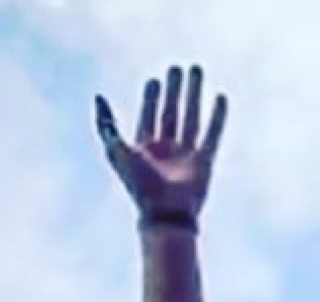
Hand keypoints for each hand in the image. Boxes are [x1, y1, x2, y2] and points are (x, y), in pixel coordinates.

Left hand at [96, 67, 227, 225]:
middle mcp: (166, 150)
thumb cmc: (139, 187)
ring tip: (196, 71)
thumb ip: (107, 125)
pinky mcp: (204, 161)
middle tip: (176, 69)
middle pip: (171, 113)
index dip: (151, 98)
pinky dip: (217, 117)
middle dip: (173, 90)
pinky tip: (220, 97)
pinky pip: (212, 134)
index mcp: (145, 149)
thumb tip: (99, 97)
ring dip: (193, 94)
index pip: (149, 116)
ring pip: (191, 117)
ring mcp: (186, 155)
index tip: (154, 80)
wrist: (165, 214)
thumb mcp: (116, 151)